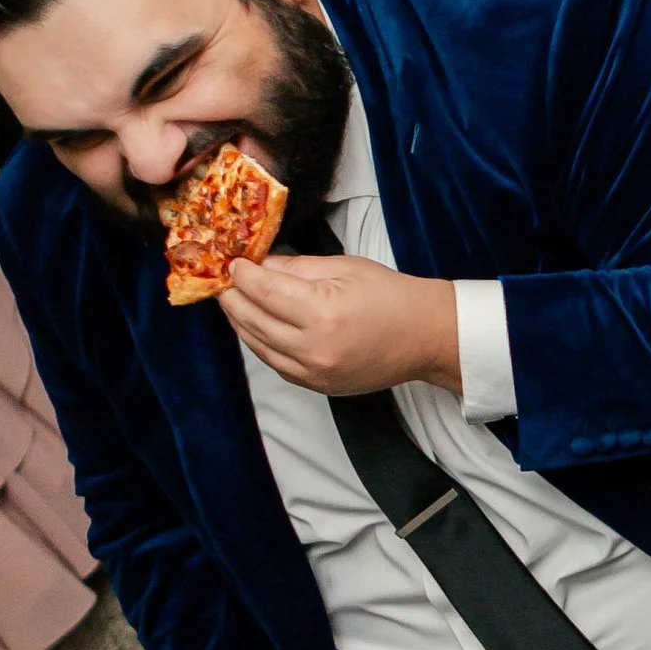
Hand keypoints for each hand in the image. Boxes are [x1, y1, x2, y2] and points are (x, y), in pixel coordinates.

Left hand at [218, 254, 459, 397]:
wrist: (424, 337)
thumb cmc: (391, 296)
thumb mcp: (344, 267)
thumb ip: (297, 268)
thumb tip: (260, 267)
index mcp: (323, 313)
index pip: (264, 292)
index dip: (243, 276)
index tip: (235, 263)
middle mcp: (314, 348)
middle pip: (253, 321)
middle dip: (234, 298)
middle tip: (226, 282)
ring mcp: (314, 373)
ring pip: (258, 346)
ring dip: (241, 323)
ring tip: (235, 302)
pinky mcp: (317, 386)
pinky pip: (275, 364)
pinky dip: (260, 344)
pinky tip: (256, 327)